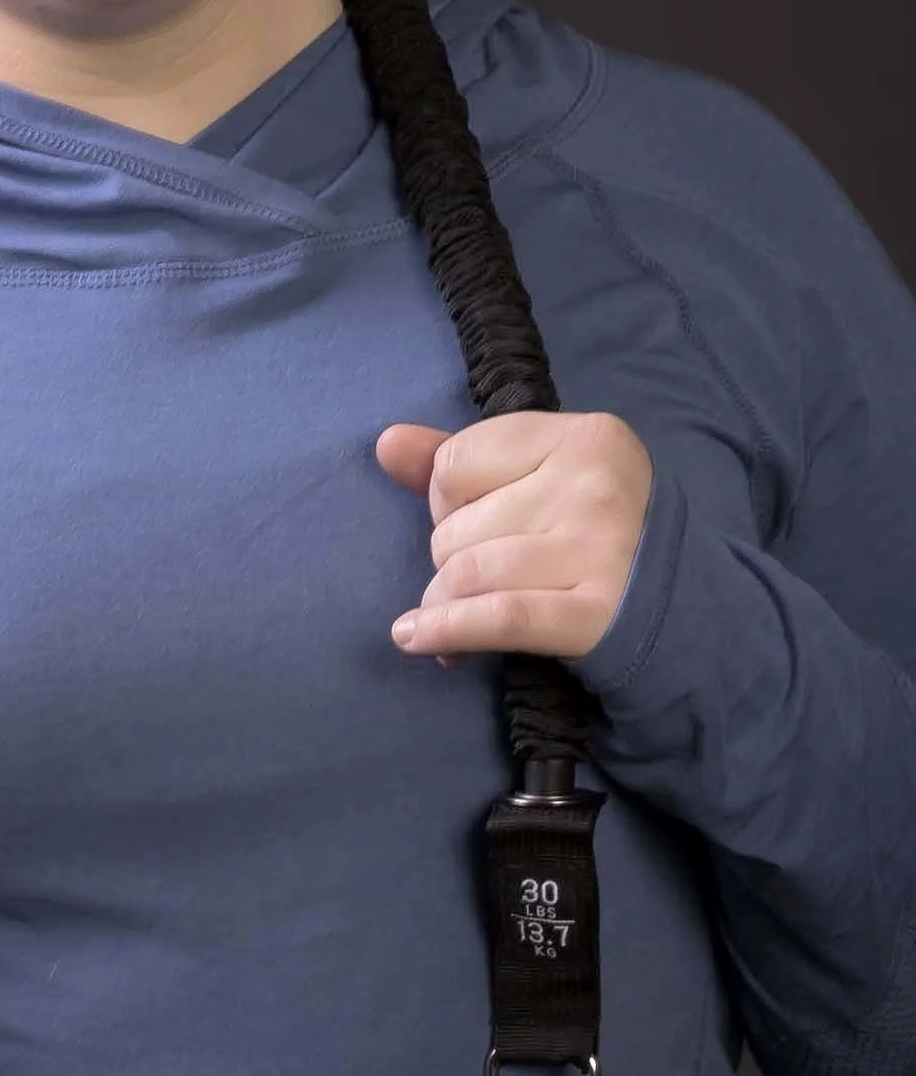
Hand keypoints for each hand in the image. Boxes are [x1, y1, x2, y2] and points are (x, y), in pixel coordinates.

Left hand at [374, 411, 653, 667]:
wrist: (689, 610)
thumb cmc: (599, 532)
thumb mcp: (544, 475)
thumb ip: (463, 457)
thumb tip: (386, 444)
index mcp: (584, 437)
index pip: (457, 462)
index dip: (447, 499)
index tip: (475, 519)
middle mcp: (595, 486)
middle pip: (458, 524)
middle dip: (448, 556)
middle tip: (478, 572)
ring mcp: (600, 551)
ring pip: (468, 573)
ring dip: (444, 602)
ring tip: (449, 612)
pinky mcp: (597, 616)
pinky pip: (498, 618)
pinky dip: (446, 630)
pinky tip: (416, 638)